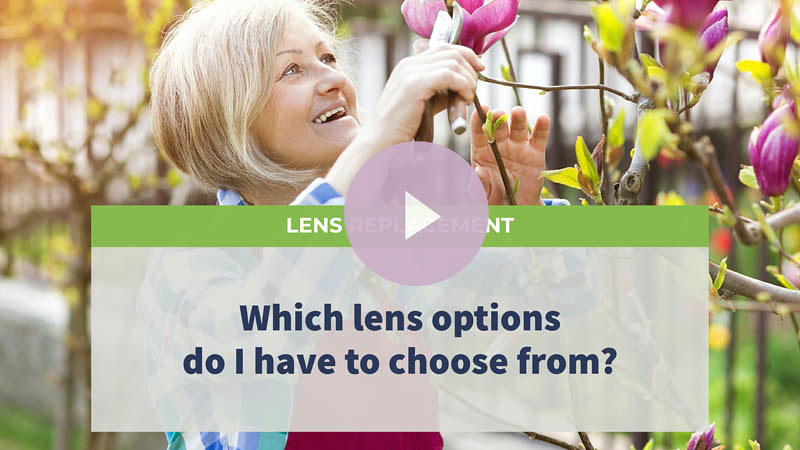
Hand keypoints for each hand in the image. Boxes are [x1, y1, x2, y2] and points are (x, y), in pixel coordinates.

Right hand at [362, 42, 483, 148]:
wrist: (381, 141)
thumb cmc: (401, 128)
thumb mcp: (424, 104)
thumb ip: (439, 91)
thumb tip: (460, 85)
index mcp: (409, 65)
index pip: (444, 47)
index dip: (466, 55)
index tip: (479, 68)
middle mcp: (409, 64)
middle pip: (451, 52)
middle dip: (470, 69)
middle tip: (474, 90)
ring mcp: (410, 72)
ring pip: (453, 63)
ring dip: (468, 80)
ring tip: (468, 98)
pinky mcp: (415, 84)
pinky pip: (450, 75)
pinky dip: (463, 86)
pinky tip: (464, 100)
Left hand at [470, 106, 549, 204]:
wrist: (517, 207)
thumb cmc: (494, 197)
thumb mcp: (484, 193)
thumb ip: (479, 183)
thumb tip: (477, 172)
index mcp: (482, 152)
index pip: (479, 133)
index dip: (478, 120)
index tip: (480, 111)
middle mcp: (500, 145)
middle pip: (499, 128)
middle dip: (498, 119)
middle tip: (499, 113)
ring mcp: (518, 147)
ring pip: (518, 129)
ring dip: (518, 119)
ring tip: (518, 112)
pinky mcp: (535, 153)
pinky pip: (539, 138)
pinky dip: (542, 127)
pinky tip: (543, 119)